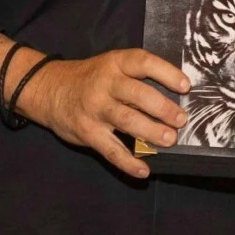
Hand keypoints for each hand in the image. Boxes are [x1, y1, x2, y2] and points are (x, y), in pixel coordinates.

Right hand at [18, 48, 190, 179]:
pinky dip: (128, 162)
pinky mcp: (88, 132)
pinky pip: (111, 150)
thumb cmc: (90, 79)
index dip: (166, 73)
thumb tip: (174, 96)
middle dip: (163, 108)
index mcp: (115, 63)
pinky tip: (143, 171)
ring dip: (150, 131)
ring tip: (169, 140)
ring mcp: (95, 109)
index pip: (143, 63)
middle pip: (138, 94)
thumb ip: (135, 78)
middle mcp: (105, 84)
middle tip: (181, 120)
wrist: (49, 90)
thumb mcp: (110, 66)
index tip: (186, 87)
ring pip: (126, 121)